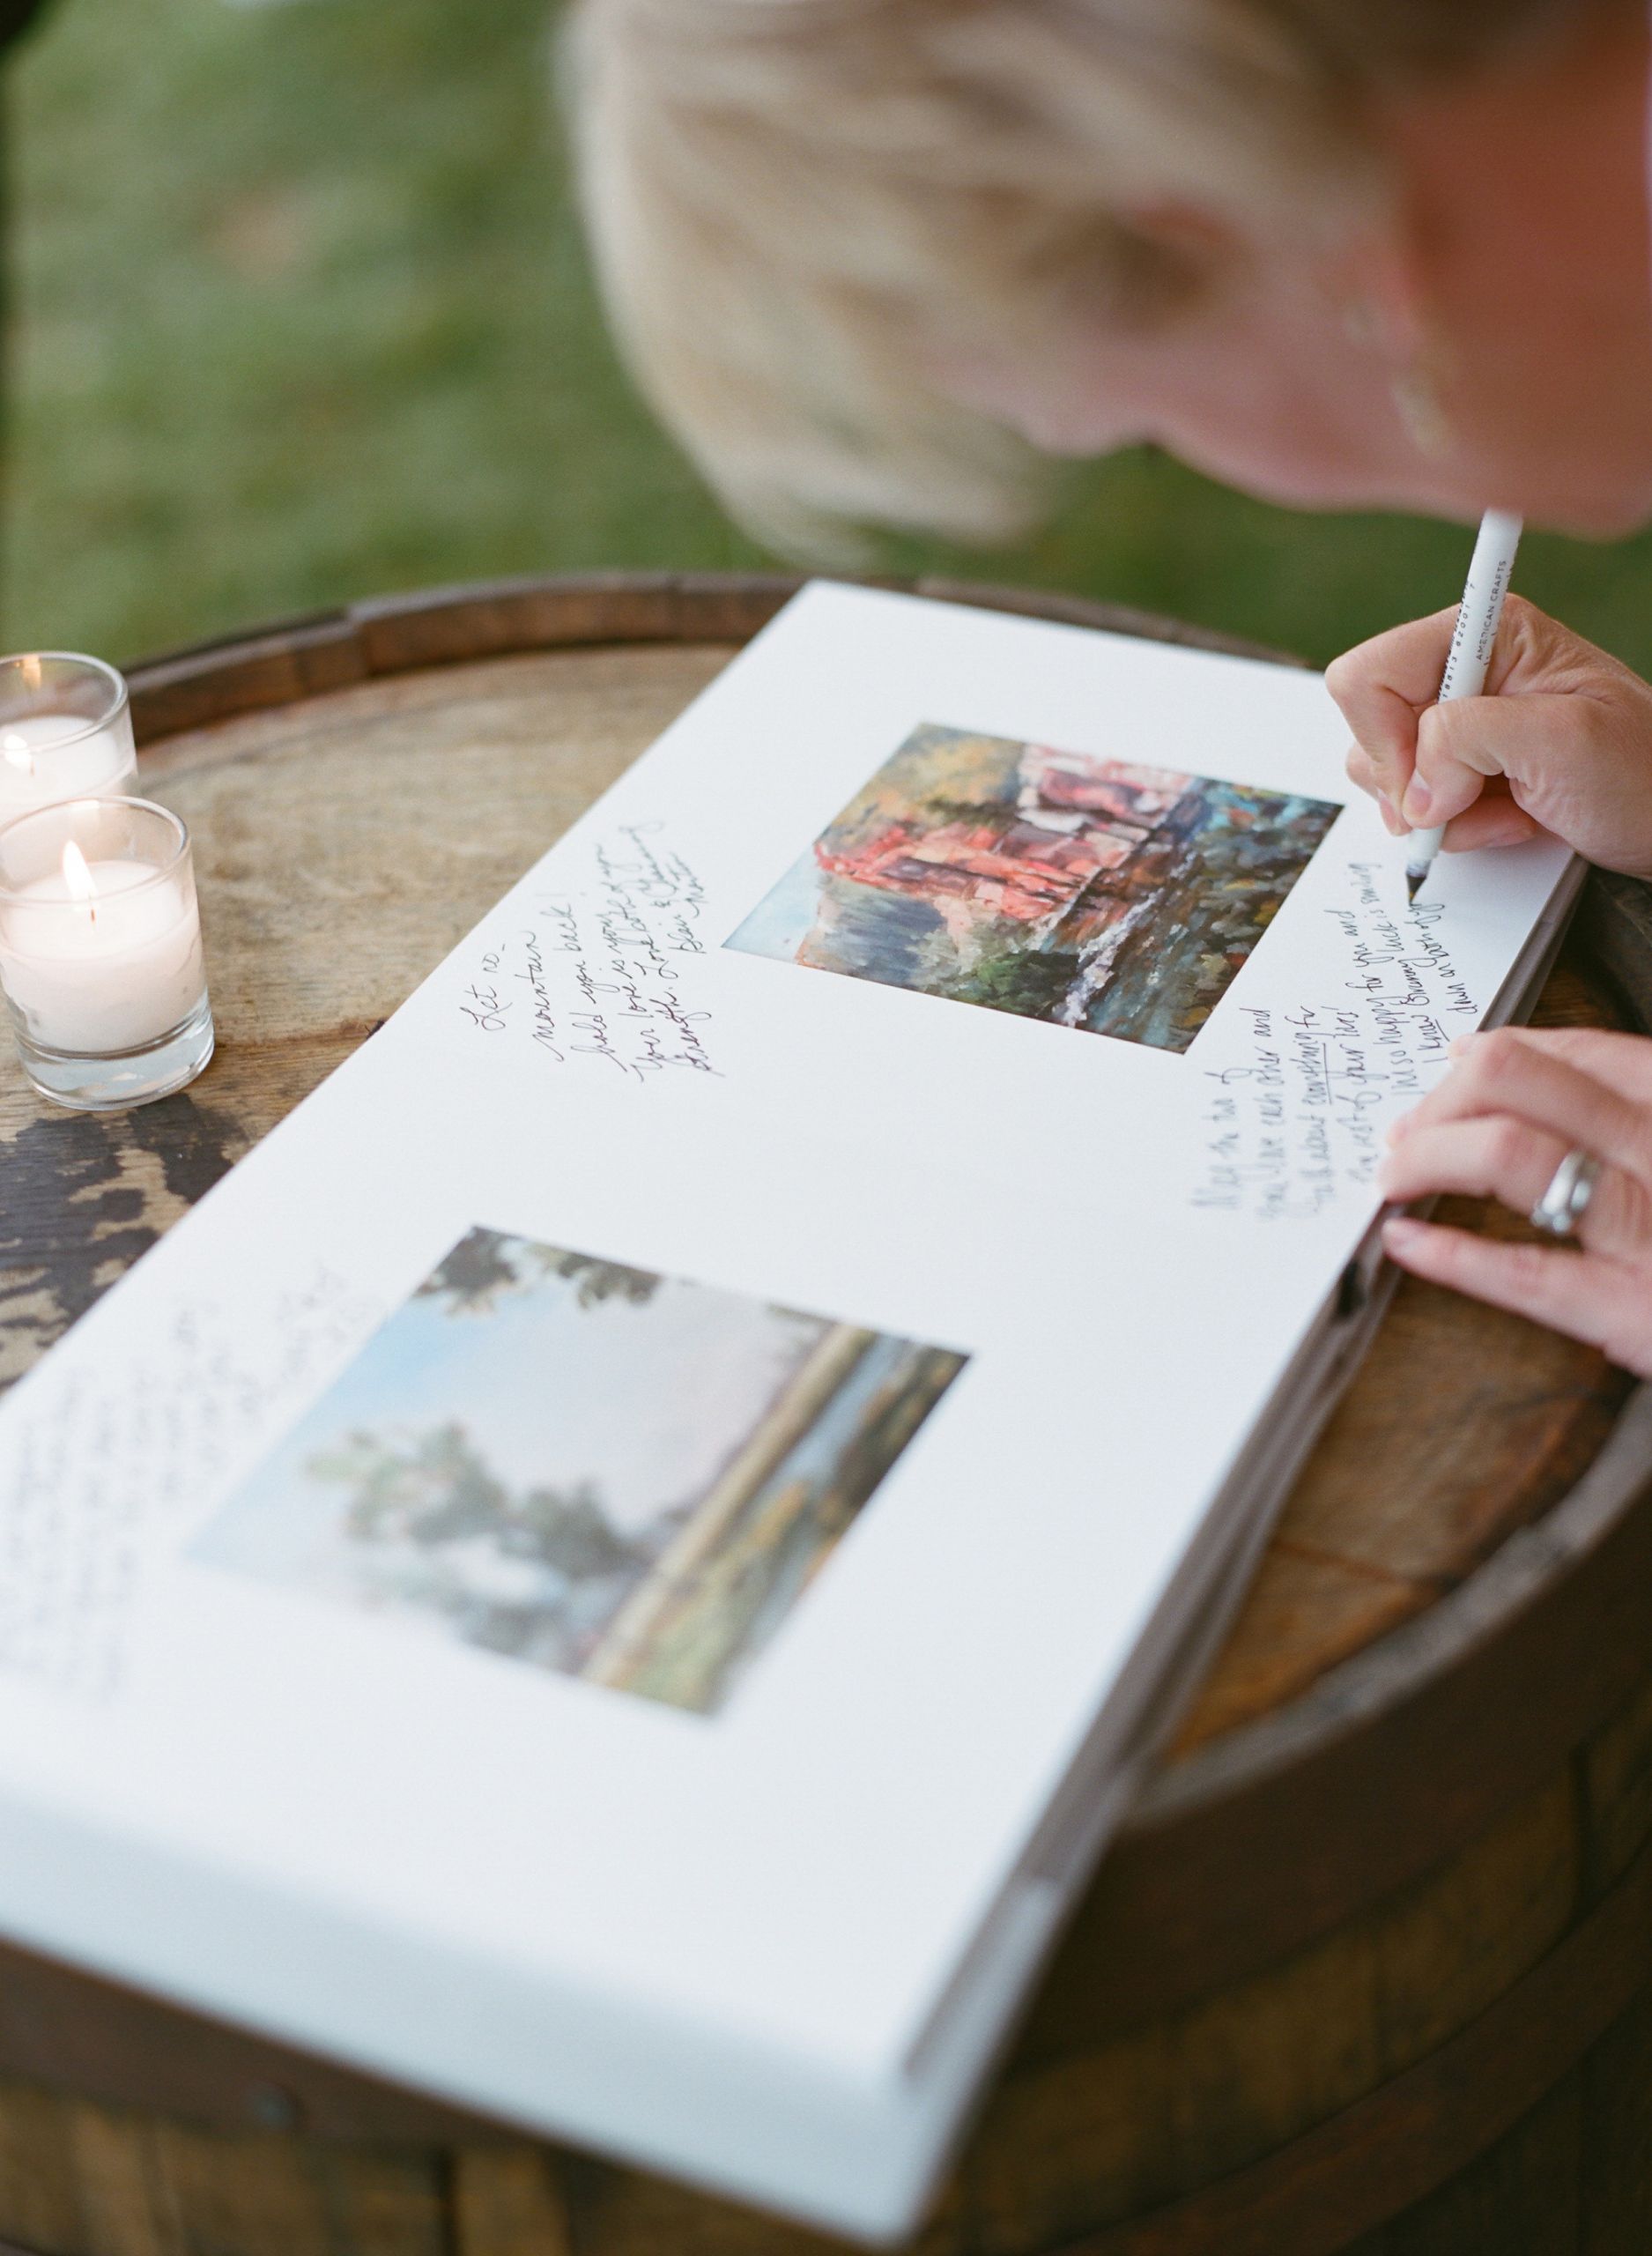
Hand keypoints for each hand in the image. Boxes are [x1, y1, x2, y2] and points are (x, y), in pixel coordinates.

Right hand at [1327, 597, 1651, 877]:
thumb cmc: (1643, 774)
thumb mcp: (1563, 741)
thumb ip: (1469, 738)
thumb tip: (1413, 787)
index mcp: (1486, 635)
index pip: (1370, 674)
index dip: (1383, 737)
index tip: (1428, 782)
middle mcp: (1464, 670)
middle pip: (1369, 725)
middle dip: (1413, 781)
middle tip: (1472, 798)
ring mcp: (1461, 721)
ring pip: (1384, 771)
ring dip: (1439, 813)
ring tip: (1504, 809)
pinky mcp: (1462, 766)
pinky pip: (1414, 803)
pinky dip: (1453, 827)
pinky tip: (1508, 819)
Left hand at [1377, 1026, 1651, 1374]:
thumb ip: (1645, 1123)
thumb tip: (1551, 1090)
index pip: (1582, 1050)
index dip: (1499, 1057)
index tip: (1455, 1070)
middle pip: (1522, 1082)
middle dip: (1445, 1097)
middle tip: (1406, 1130)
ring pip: (1511, 1154)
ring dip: (1430, 1156)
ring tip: (1394, 1175)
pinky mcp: (1639, 1317)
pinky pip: (1528, 1275)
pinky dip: (1453, 1256)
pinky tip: (1408, 1244)